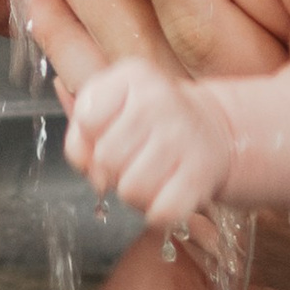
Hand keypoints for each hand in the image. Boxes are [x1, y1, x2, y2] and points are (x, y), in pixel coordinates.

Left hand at [65, 58, 234, 230]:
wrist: (208, 128)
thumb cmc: (148, 121)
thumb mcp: (110, 106)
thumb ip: (81, 130)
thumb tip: (83, 163)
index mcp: (133, 77)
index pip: (87, 119)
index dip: (88, 137)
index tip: (105, 134)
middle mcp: (160, 101)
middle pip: (105, 159)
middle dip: (109, 170)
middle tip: (128, 160)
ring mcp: (183, 138)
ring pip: (130, 190)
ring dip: (133, 193)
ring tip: (147, 176)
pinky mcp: (200, 175)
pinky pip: (161, 212)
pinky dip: (157, 213)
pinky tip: (164, 194)